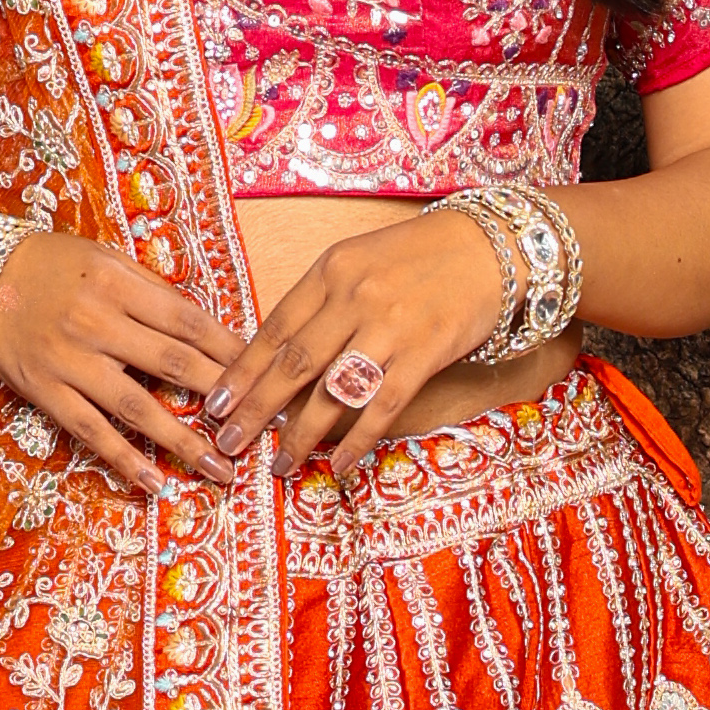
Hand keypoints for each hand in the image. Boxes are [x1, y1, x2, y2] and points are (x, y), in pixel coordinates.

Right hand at [0, 222, 235, 490]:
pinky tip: (156, 482)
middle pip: (173, 363)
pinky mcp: (45, 391)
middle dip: (223, 396)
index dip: (229, 348)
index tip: (263, 370)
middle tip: (260, 425)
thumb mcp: (102, 258)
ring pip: (137, 407)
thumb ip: (149, 289)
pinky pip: (91, 432)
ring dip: (184, 442)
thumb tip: (203, 326)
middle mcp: (96, 322)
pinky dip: (124, 460)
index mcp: (117, 282)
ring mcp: (70, 361)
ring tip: (221, 469)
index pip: (187, 320)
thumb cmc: (48, 265)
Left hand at [208, 207, 519, 480]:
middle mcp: (354, 298)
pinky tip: (338, 463)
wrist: (493, 246)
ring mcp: (390, 327)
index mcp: (331, 271)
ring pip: (332, 390)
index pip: (274, 328)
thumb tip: (279, 351)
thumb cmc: (422, 256)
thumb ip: (322, 300)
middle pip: (292, 364)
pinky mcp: (425, 353)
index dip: (242, 371)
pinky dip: (356, 439)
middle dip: (255, 409)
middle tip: (228, 442)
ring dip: (300, 434)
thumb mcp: (360, 260)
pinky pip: (382, 406)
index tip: (215, 403)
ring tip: (278, 464)